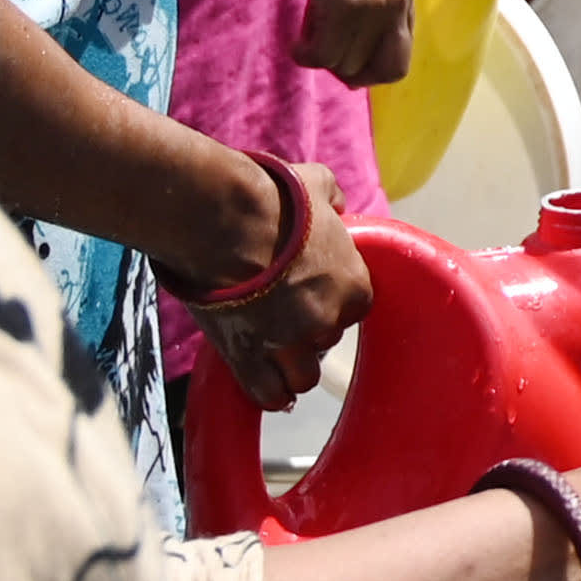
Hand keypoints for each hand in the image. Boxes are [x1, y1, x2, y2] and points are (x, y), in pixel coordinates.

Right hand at [189, 160, 367, 409]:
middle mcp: (326, 320)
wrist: (224, 222)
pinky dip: (269, 393)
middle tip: (282, 315)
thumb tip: (334, 204)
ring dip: (290, 368)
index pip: (355, 308)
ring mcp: (288, 344)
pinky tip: (266, 386)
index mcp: (353, 284)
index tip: (314, 294)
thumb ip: (332, 199)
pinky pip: (268, 394)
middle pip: (325, 340)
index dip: (332, 302)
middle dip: (307, 331)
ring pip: (302, 377)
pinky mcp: (249, 358)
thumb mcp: (317, 185)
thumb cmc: (274, 201)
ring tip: (272, 353)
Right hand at [290, 0, 418, 83]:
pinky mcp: (347, 8)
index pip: (402, 47)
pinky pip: (324, 55)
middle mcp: (399, 3)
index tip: (347, 49)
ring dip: (325, 60)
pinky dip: (307, 56)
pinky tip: (297, 44)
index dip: (373, 58)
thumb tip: (343, 25)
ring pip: (350, 65)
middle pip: (390, 69)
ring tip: (307, 37)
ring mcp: (376, 8)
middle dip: (358, 75)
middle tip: (328, 57)